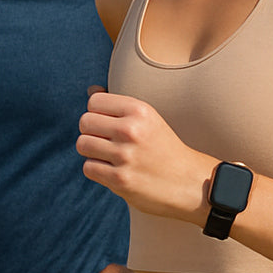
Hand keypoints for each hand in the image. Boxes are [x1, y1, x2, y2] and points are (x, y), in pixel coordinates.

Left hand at [76, 91, 212, 221]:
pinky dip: (97, 170)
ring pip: (83, 144)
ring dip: (92, 152)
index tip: (109, 124)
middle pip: (85, 122)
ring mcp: (125, 155)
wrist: (189, 182)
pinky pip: (88, 168)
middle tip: (107, 142)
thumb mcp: (149, 119)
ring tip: (109, 156)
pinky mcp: (120, 180)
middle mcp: (131, 130)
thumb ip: (119, 105)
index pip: (94, 102)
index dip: (98, 113)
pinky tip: (113, 170)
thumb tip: (91, 89)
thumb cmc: (164, 148)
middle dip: (92, 132)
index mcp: (140, 110)